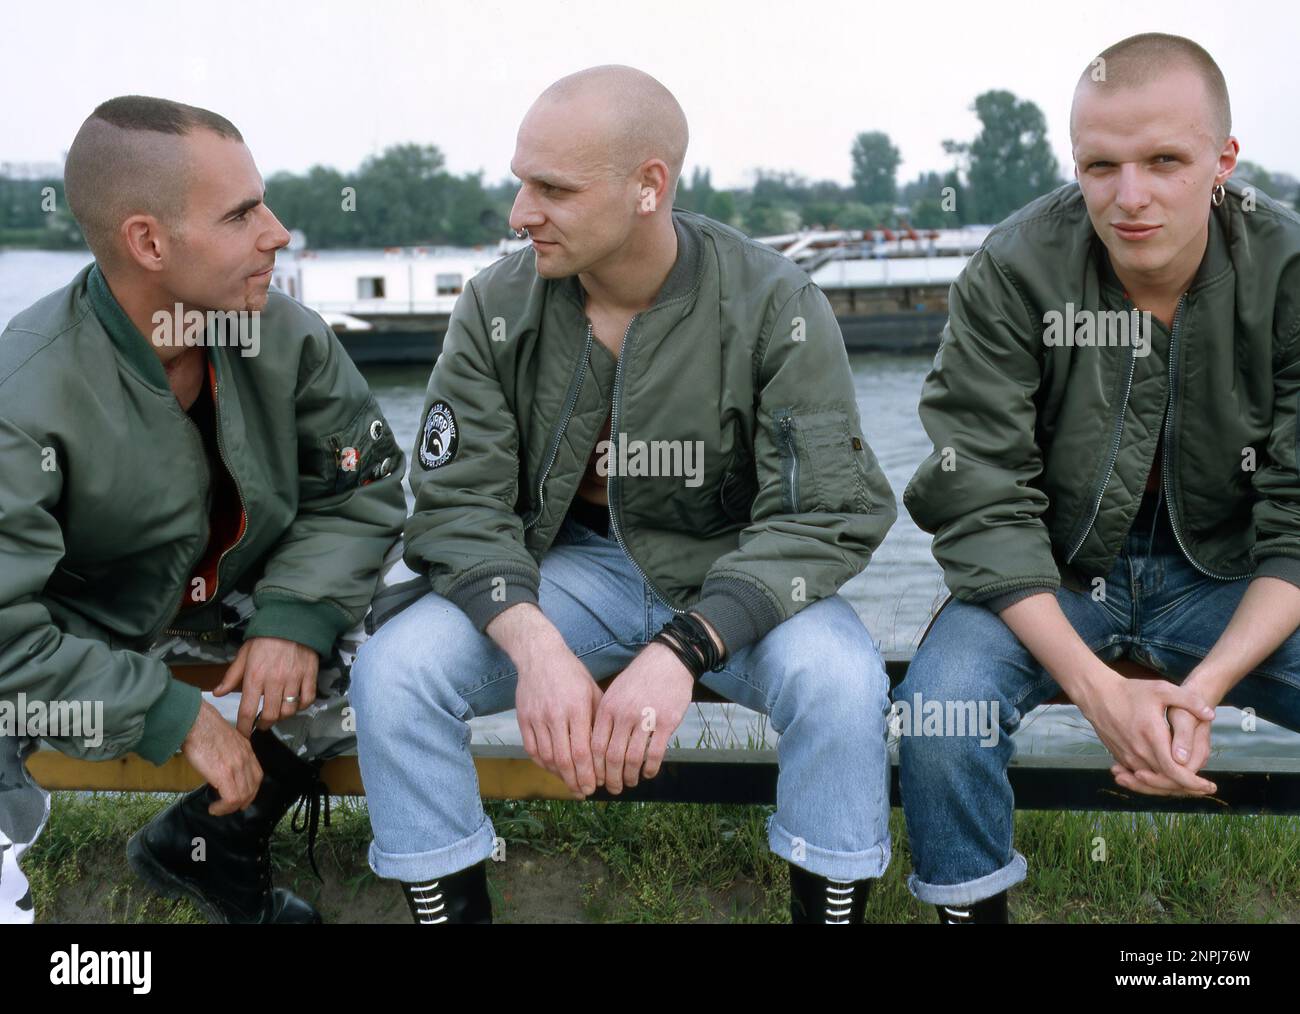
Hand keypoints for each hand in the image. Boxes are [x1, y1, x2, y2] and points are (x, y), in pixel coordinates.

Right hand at [179, 701, 262, 814]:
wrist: (194, 721)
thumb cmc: (202, 728)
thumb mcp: (223, 740)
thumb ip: (228, 752)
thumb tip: (220, 766)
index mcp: (245, 749)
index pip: (256, 775)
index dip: (251, 790)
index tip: (241, 798)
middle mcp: (245, 757)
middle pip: (253, 787)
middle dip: (243, 801)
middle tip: (229, 808)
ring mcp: (237, 766)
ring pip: (243, 795)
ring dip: (230, 807)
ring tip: (218, 809)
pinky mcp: (225, 773)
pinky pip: (232, 798)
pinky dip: (224, 808)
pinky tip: (214, 808)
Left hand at [213, 636, 319, 736]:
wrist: (292, 622)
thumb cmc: (265, 639)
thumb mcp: (244, 655)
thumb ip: (231, 676)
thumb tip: (217, 693)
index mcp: (254, 677)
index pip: (247, 710)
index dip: (244, 727)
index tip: (244, 733)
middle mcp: (274, 681)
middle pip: (270, 715)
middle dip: (264, 725)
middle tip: (262, 724)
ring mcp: (294, 680)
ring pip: (289, 710)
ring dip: (282, 716)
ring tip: (278, 713)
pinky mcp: (309, 676)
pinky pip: (307, 700)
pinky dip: (301, 706)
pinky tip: (295, 703)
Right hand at [514, 642, 602, 797]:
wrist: (540, 656)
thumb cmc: (572, 674)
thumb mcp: (592, 691)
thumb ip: (598, 718)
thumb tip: (608, 749)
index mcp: (576, 709)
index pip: (582, 751)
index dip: (588, 773)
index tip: (595, 786)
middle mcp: (555, 716)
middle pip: (564, 760)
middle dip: (575, 780)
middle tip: (583, 792)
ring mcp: (536, 718)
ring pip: (547, 757)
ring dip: (559, 775)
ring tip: (570, 783)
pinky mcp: (523, 719)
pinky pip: (532, 749)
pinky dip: (543, 763)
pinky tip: (553, 768)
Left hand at [591, 643, 693, 793]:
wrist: (668, 661)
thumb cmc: (639, 678)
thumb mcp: (615, 692)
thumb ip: (605, 717)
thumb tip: (596, 748)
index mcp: (608, 707)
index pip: (595, 746)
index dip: (594, 768)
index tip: (596, 779)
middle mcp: (624, 714)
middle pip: (612, 757)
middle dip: (611, 779)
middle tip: (613, 789)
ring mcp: (645, 719)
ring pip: (633, 759)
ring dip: (630, 776)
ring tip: (631, 783)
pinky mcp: (666, 722)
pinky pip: (655, 754)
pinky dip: (650, 769)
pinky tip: (648, 774)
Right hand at [1076, 668, 1217, 796]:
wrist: (1096, 695)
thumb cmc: (1130, 691)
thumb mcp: (1162, 689)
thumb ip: (1189, 700)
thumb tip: (1210, 714)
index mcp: (1152, 737)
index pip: (1175, 772)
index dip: (1194, 783)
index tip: (1210, 787)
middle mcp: (1139, 751)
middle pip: (1166, 781)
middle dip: (1187, 788)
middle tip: (1204, 789)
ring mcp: (1127, 756)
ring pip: (1152, 782)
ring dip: (1170, 786)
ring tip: (1189, 786)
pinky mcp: (1120, 756)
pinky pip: (1139, 776)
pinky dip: (1154, 781)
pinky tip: (1164, 779)